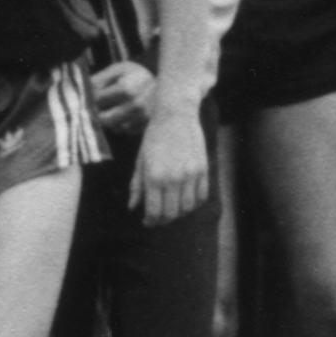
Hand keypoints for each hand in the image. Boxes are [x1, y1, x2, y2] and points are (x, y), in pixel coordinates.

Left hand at [89, 60, 153, 141]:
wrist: (166, 80)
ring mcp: (142, 118)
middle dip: (97, 113)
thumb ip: (99, 79)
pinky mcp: (146, 126)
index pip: (98, 101)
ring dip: (108, 121)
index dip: (92, 97)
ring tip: (109, 110)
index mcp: (126, 89)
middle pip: (104, 119)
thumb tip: (82, 91)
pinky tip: (120, 116)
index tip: (92, 95)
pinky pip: (125, 132)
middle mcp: (135, 106)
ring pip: (114, 128)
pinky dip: (120, 126)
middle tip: (97, 107)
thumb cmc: (136, 74)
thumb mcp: (118, 69)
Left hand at [131, 109, 210, 225]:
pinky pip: (201, 196)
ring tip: (171, 209)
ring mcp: (190, 174)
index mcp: (153, 176)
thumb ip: (136, 185)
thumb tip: (132, 208)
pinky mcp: (203, 169)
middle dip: (163, 220)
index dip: (150, 221)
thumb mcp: (140, 160)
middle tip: (158, 219)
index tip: (148, 222)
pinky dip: (193, 203)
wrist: (176, 114)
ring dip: (178, 213)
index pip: (154, 211)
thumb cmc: (154, 137)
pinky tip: (185, 201)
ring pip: (187, 208)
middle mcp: (173, 178)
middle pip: (171, 214)